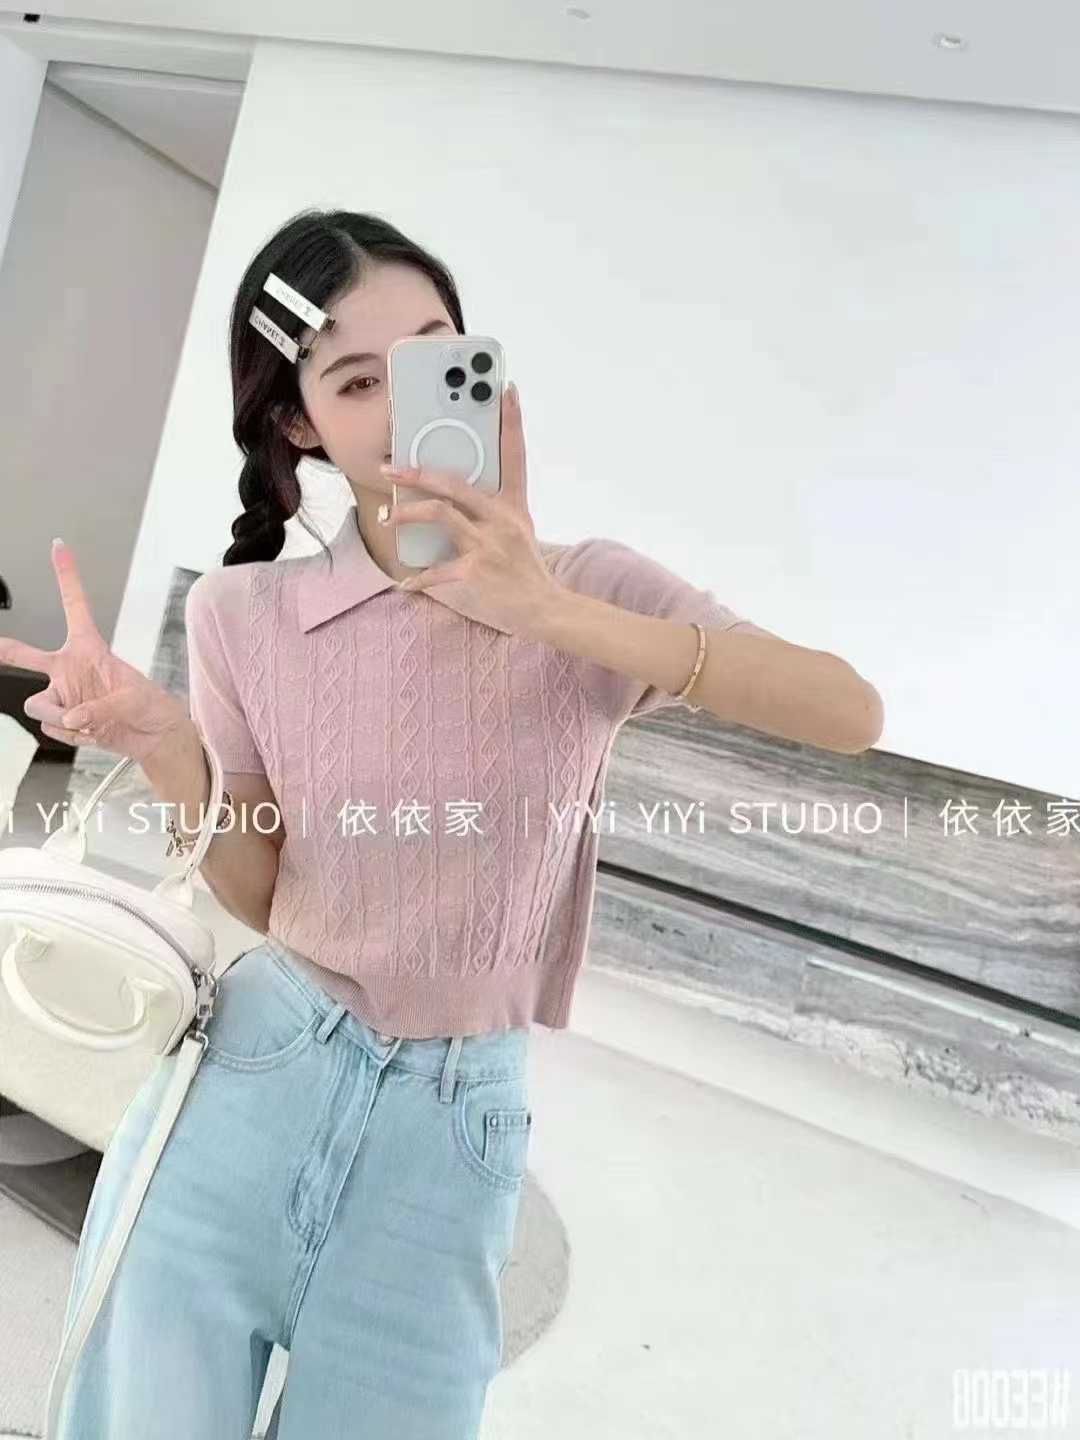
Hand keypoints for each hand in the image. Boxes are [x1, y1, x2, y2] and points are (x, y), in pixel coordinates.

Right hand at [0, 538, 190, 762]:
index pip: (75, 606)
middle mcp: (69, 669)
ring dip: (61, 718)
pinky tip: (93, 733)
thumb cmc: (150, 707)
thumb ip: (98, 708)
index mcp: (90, 649)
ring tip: (89, 723)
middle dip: (4, 649)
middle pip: (25, 654)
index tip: (59, 546)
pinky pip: (52, 729)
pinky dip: (72, 736)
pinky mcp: (61, 719)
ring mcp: (63, 695)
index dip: (66, 575)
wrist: (154, 738)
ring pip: (37, 705)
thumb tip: (72, 718)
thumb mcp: (132, 700)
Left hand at [379, 381, 563, 637]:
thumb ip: (491, 510)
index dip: (512, 421)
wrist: (545, 610)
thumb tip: (447, 497)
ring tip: (387, 517)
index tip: (507, 388)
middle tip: (389, 467)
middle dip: (417, 472)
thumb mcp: (519, 531)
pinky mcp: (476, 571)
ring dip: (405, 514)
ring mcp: (489, 544)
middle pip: (455, 483)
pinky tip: (405, 584)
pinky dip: (417, 579)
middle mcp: (502, 519)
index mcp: (512, 505)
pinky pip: (436, 570)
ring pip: (439, 513)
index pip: (515, 455)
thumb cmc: (525, 571)